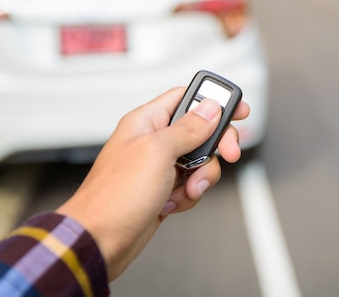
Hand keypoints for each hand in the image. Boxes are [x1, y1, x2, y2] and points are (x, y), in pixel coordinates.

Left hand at [56, 87, 249, 280]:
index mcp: (147, 121)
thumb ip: (189, 128)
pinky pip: (191, 184)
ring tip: (187, 188)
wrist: (99, 242)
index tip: (238, 109)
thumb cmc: (114, 197)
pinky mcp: (163, 190)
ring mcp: (159, 167)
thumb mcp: (158, 152)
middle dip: (217, 145)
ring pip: (200, 161)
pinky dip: (189, 195)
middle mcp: (153, 141)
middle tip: (228, 153)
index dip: (214, 101)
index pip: (187, 97)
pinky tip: (172, 202)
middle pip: (201, 131)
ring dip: (201, 176)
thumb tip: (211, 108)